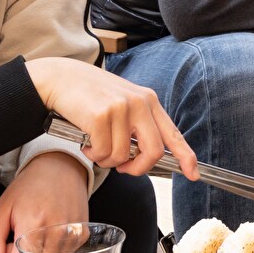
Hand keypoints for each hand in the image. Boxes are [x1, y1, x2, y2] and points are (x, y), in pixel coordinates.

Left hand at [0, 152, 89, 252]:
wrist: (59, 169)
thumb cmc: (29, 187)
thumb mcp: (1, 209)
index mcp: (32, 225)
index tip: (10, 243)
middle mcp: (56, 232)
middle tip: (23, 238)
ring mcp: (72, 235)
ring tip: (38, 233)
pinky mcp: (82, 235)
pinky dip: (55, 251)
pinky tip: (52, 231)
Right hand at [26, 56, 196, 179]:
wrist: (60, 78)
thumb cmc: (90, 95)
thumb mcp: (122, 103)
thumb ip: (137, 125)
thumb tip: (144, 157)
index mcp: (148, 100)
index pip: (173, 133)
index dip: (186, 156)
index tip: (193, 174)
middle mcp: (139, 103)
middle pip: (154, 151)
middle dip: (138, 169)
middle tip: (123, 168)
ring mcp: (121, 109)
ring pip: (123, 156)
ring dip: (106, 159)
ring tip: (95, 144)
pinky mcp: (101, 116)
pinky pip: (103, 152)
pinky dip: (92, 153)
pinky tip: (85, 140)